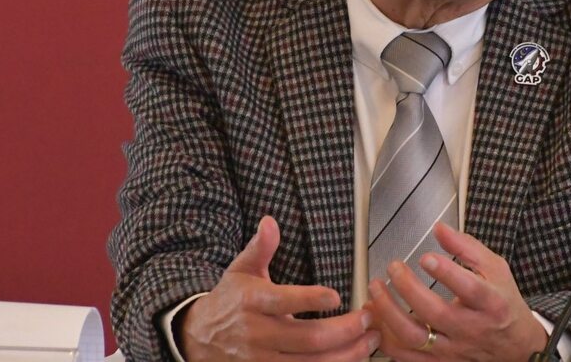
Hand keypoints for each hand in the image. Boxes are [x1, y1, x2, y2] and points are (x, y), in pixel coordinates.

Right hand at [178, 216, 378, 360]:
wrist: (199, 338)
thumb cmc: (229, 301)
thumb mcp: (241, 269)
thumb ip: (260, 248)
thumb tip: (270, 222)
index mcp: (253, 302)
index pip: (284, 301)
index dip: (310, 300)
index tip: (335, 296)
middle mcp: (258, 334)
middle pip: (307, 338)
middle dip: (344, 330)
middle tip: (368, 318)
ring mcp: (263, 360)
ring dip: (346, 354)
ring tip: (370, 339)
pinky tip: (352, 358)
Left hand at [366, 222, 548, 360]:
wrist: (515, 347)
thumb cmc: (502, 303)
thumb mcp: (495, 268)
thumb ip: (466, 247)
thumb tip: (440, 229)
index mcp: (491, 302)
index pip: (469, 288)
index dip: (446, 273)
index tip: (426, 257)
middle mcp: (472, 328)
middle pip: (435, 312)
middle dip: (408, 287)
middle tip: (394, 267)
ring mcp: (454, 349)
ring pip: (415, 337)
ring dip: (389, 313)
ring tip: (376, 291)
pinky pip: (407, 356)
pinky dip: (387, 339)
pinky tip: (378, 320)